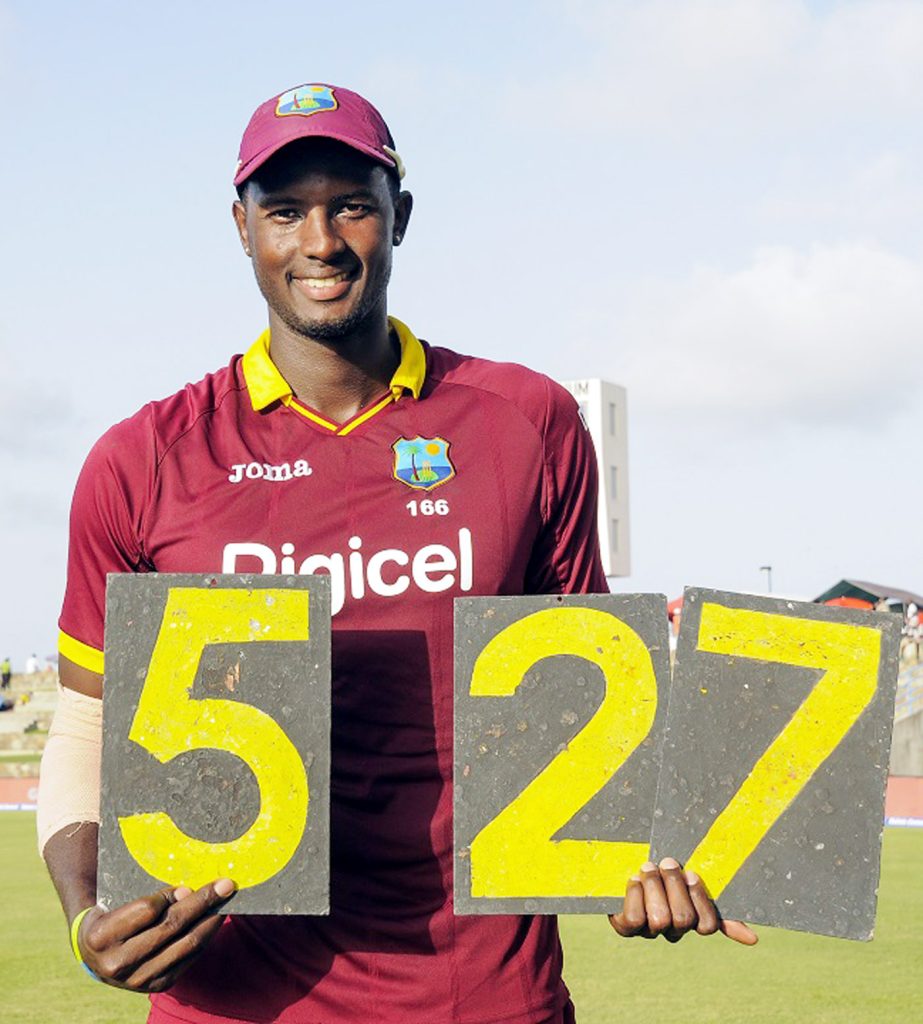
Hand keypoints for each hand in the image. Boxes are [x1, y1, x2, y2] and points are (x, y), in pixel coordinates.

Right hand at [75, 878, 235, 991]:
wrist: (96, 956)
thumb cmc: (110, 916)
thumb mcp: (116, 901)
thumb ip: (145, 894)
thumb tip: (187, 891)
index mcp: (99, 937)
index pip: (146, 909)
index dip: (169, 895)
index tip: (187, 885)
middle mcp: (117, 963)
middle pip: (171, 926)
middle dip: (202, 902)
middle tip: (225, 884)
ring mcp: (138, 979)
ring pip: (186, 943)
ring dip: (211, 919)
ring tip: (226, 900)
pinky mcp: (157, 985)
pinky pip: (190, 957)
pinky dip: (206, 935)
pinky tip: (214, 919)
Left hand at [608, 858, 756, 945]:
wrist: (620, 857)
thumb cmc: (660, 865)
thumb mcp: (688, 876)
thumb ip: (716, 901)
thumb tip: (753, 939)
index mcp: (691, 918)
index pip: (708, 925)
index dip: (700, 900)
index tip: (691, 873)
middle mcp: (671, 930)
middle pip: (683, 919)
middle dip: (674, 886)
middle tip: (667, 862)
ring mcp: (648, 930)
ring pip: (660, 919)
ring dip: (654, 886)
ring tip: (647, 867)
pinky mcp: (625, 927)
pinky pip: (635, 918)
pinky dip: (635, 894)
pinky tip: (633, 880)